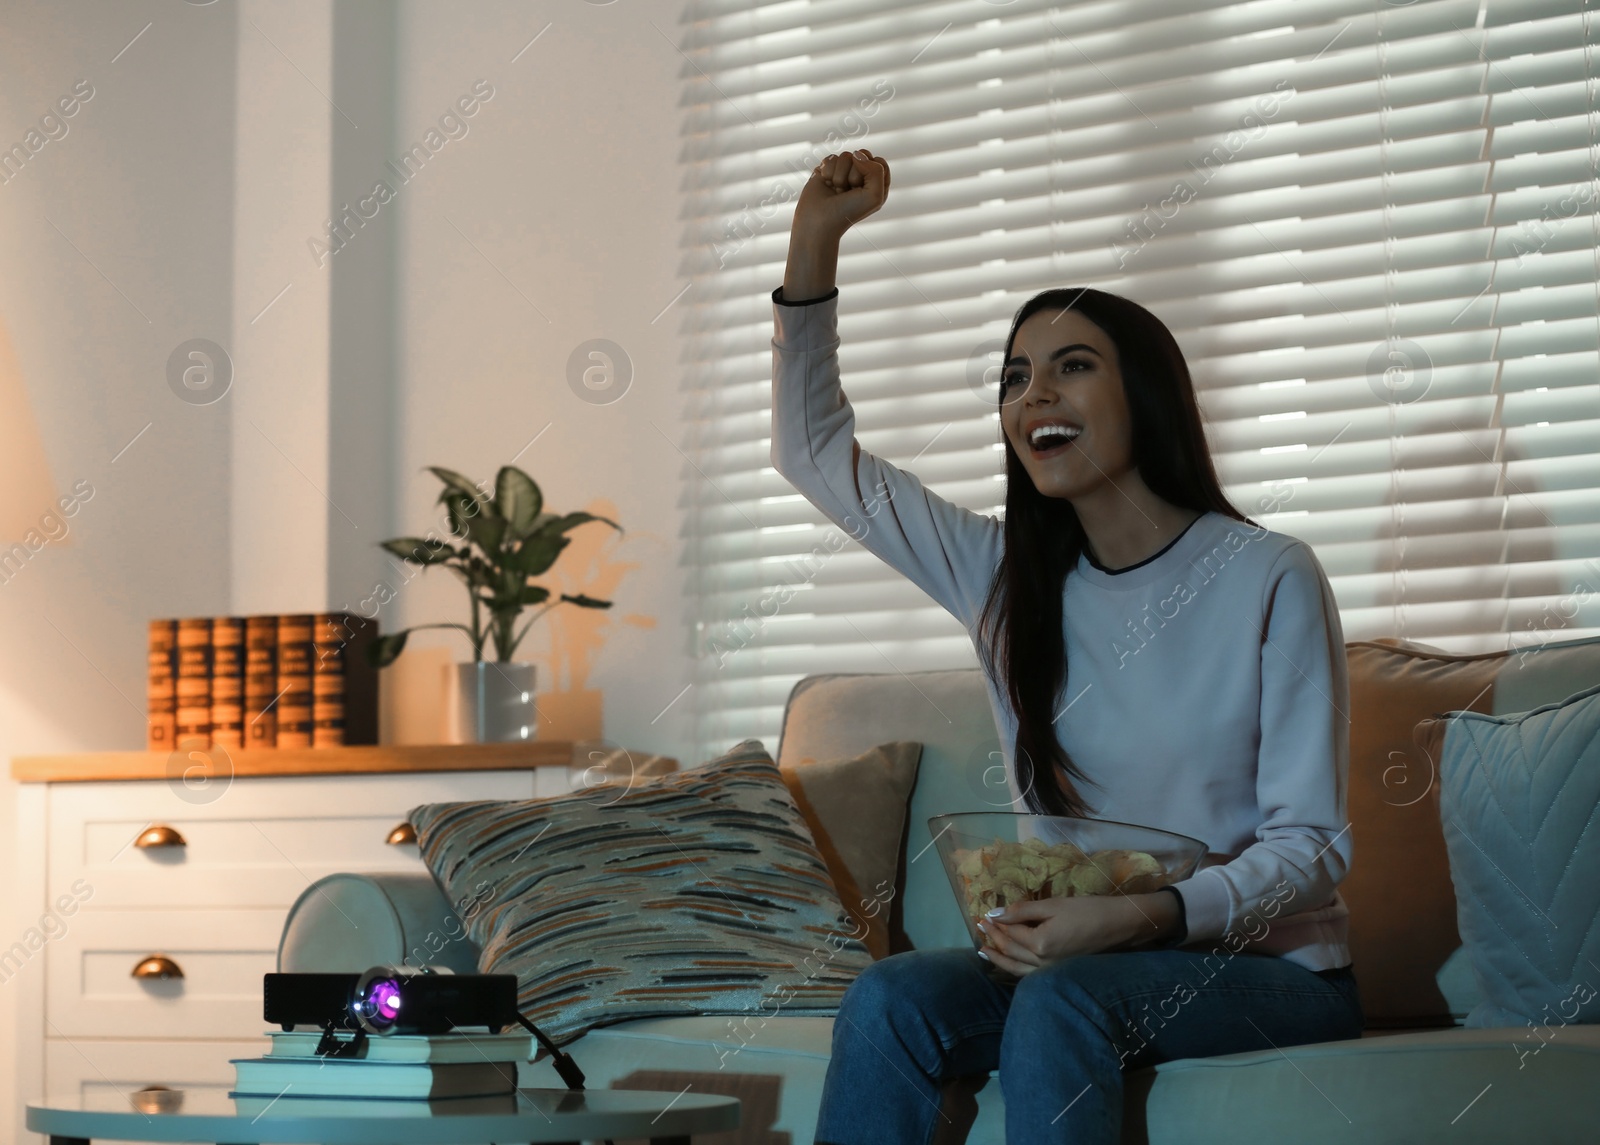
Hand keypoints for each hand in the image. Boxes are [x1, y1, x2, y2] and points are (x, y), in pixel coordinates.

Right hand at [793, 149, 890, 241]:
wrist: (819, 220)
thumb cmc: (848, 212)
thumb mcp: (874, 196)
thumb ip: (877, 170)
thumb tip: (856, 154)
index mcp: (876, 184)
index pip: (879, 162)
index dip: (870, 172)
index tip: (862, 189)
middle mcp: (861, 176)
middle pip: (862, 155)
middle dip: (854, 174)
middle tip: (848, 192)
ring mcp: (844, 172)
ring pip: (846, 156)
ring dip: (839, 176)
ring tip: (836, 190)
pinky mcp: (828, 169)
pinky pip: (831, 158)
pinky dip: (827, 172)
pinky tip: (826, 185)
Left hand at [976, 892, 1177, 977]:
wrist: (1120, 927)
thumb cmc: (1088, 910)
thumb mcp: (1054, 905)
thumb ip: (1023, 911)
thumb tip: (995, 914)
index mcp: (1040, 944)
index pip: (1010, 933)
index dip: (995, 923)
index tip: (983, 915)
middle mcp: (1042, 962)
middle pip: (1011, 950)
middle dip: (994, 938)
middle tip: (980, 927)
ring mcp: (1051, 971)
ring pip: (1017, 967)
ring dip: (999, 958)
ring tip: (984, 950)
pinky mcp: (1059, 973)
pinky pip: (1029, 974)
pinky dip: (1014, 968)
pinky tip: (1009, 963)